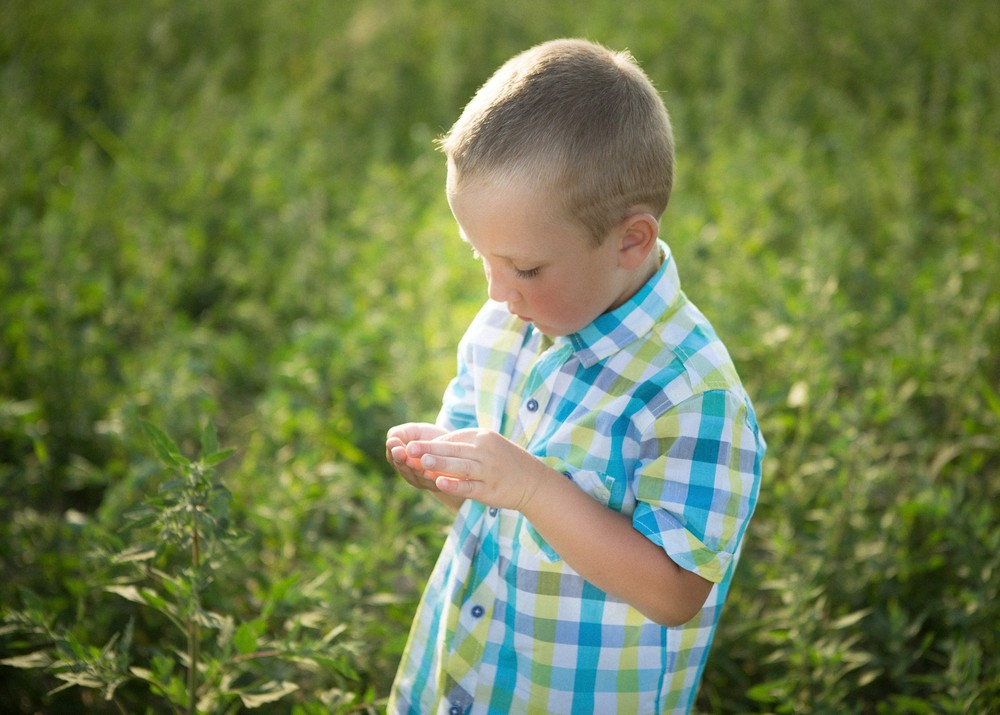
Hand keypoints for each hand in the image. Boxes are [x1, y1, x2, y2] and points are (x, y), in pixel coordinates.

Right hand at [385, 422, 448, 492]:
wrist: (452, 448)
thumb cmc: (429, 437)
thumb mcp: (414, 431)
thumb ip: (401, 433)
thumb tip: (392, 437)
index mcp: (400, 461)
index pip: (393, 457)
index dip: (392, 449)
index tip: (393, 441)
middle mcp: (409, 474)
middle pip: (403, 467)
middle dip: (401, 459)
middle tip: (398, 451)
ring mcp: (422, 482)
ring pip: (417, 475)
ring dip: (414, 468)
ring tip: (411, 459)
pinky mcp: (437, 486)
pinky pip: (434, 482)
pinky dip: (432, 478)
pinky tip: (431, 471)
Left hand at [404, 428, 548, 510]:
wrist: (531, 480)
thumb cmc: (502, 461)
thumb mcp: (485, 445)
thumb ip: (462, 445)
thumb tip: (431, 448)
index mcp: (482, 437)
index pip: (453, 438)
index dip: (432, 443)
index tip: (412, 446)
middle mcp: (485, 452)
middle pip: (454, 450)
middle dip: (430, 449)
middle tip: (409, 449)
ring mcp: (488, 471)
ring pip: (460, 467)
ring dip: (440, 464)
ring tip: (421, 463)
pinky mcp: (489, 490)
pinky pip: (469, 487)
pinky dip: (454, 485)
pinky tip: (439, 483)